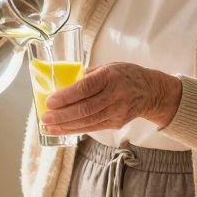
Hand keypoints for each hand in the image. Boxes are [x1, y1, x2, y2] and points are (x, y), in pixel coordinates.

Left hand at [41, 63, 181, 134]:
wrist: (151, 91)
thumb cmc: (126, 75)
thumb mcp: (108, 67)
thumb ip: (88, 75)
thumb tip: (63, 84)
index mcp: (110, 76)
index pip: (85, 88)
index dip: (66, 96)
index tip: (50, 101)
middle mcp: (115, 95)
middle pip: (85, 108)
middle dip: (62, 115)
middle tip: (45, 117)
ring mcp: (117, 111)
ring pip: (88, 121)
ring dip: (66, 125)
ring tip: (48, 126)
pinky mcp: (116, 123)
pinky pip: (93, 127)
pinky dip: (75, 129)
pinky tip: (62, 129)